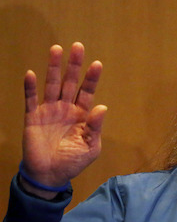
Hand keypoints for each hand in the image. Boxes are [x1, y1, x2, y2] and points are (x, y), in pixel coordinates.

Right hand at [21, 42, 106, 194]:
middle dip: (74, 65)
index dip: (92, 78)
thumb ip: (95, 127)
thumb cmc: (73, 161)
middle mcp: (66, 108)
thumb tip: (102, 106)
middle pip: (70, 82)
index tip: (97, 63)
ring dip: (53, 68)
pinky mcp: (33, 117)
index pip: (88, 92)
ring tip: (56, 49)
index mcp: (82, 115)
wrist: (50, 175)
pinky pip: (31, 100)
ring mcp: (49, 111)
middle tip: (77, 46)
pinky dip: (31, 87)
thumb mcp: (90, 147)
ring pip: (51, 85)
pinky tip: (32, 74)